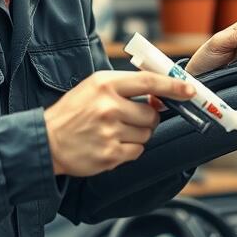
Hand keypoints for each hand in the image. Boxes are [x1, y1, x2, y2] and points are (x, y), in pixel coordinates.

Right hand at [44, 71, 194, 177]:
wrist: (46, 141)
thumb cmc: (72, 113)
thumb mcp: (93, 87)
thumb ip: (125, 87)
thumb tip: (159, 94)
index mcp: (105, 84)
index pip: (149, 82)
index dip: (174, 86)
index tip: (190, 89)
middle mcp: (108, 106)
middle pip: (151, 115)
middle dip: (147, 119)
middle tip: (128, 119)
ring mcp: (109, 132)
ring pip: (146, 135)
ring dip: (137, 135)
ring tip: (113, 132)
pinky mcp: (109, 154)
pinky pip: (137, 152)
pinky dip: (129, 150)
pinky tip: (111, 144)